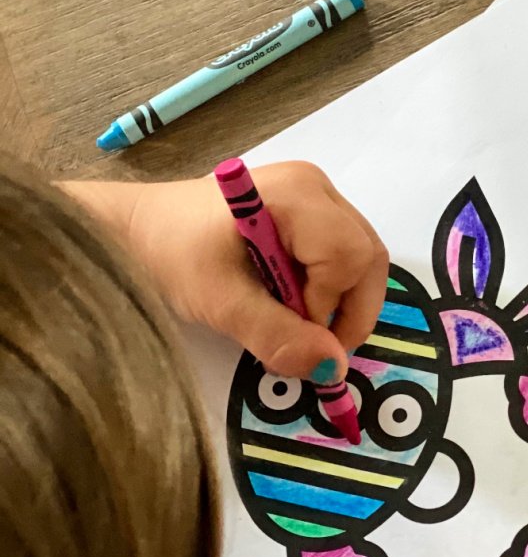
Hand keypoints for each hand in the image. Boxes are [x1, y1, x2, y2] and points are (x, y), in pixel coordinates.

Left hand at [65, 163, 388, 378]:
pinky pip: (342, 255)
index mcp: (298, 194)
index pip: (351, 258)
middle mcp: (316, 186)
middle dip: (346, 310)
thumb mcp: (219, 302)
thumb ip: (278, 336)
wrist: (131, 231)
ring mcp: (315, 195)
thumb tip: (333, 369)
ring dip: (338, 302)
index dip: (329, 305)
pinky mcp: (308, 210)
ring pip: (361, 260)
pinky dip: (326, 289)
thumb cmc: (168, 256)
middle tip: (309, 344)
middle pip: (367, 257)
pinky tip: (290, 298)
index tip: (290, 331)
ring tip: (294, 319)